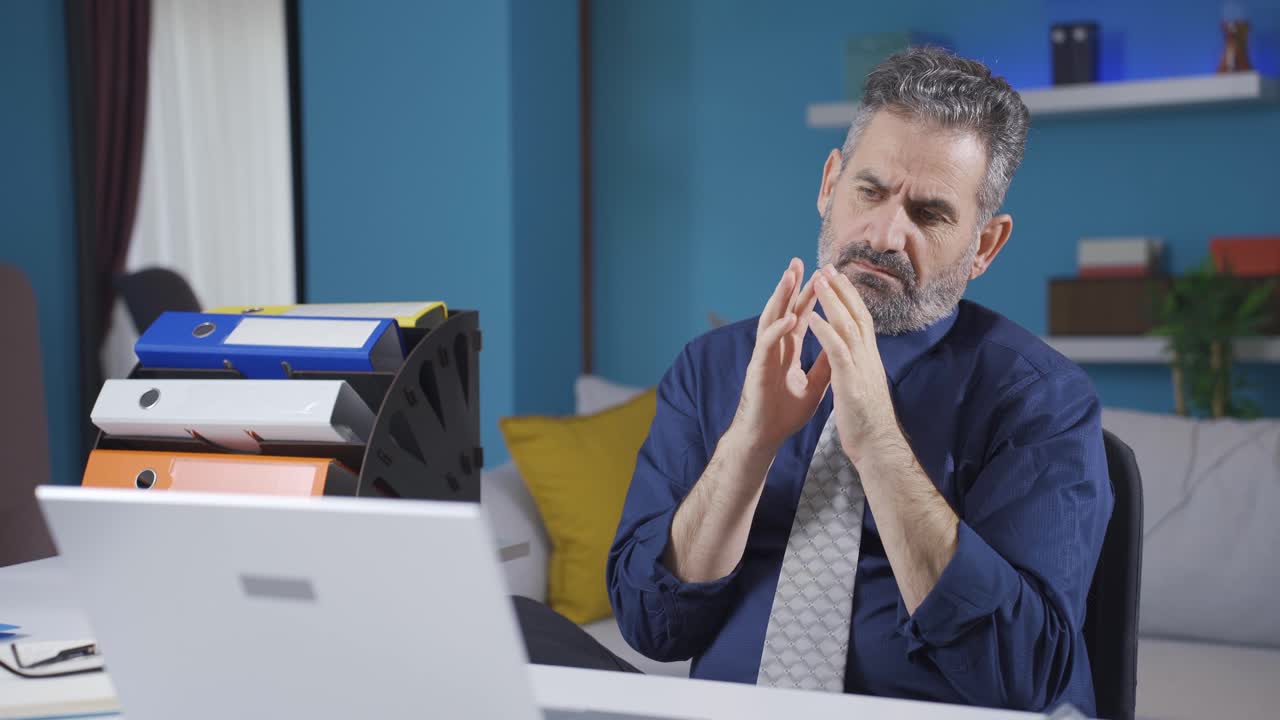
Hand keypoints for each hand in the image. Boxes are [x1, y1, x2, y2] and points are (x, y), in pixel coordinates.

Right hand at [729, 258, 831, 459]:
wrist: (766, 438)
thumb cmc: (784, 414)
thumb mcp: (814, 386)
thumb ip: (824, 364)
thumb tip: (841, 347)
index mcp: (788, 351)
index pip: (799, 316)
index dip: (809, 296)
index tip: (820, 275)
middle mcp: (774, 349)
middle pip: (783, 310)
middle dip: (791, 286)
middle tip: (798, 261)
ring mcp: (764, 357)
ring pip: (771, 319)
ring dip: (780, 298)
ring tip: (790, 277)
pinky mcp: (757, 370)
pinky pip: (767, 345)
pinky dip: (778, 330)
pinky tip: (790, 317)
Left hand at [807, 264, 900, 464]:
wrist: (878, 446)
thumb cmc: (869, 421)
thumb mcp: (864, 387)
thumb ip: (860, 368)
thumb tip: (859, 357)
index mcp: (868, 358)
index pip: (860, 320)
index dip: (850, 298)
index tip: (838, 279)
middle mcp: (868, 357)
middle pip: (856, 315)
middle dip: (841, 290)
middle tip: (827, 267)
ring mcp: (861, 368)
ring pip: (848, 326)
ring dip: (832, 302)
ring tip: (818, 281)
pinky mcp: (851, 382)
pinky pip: (837, 351)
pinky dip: (825, 331)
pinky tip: (813, 317)